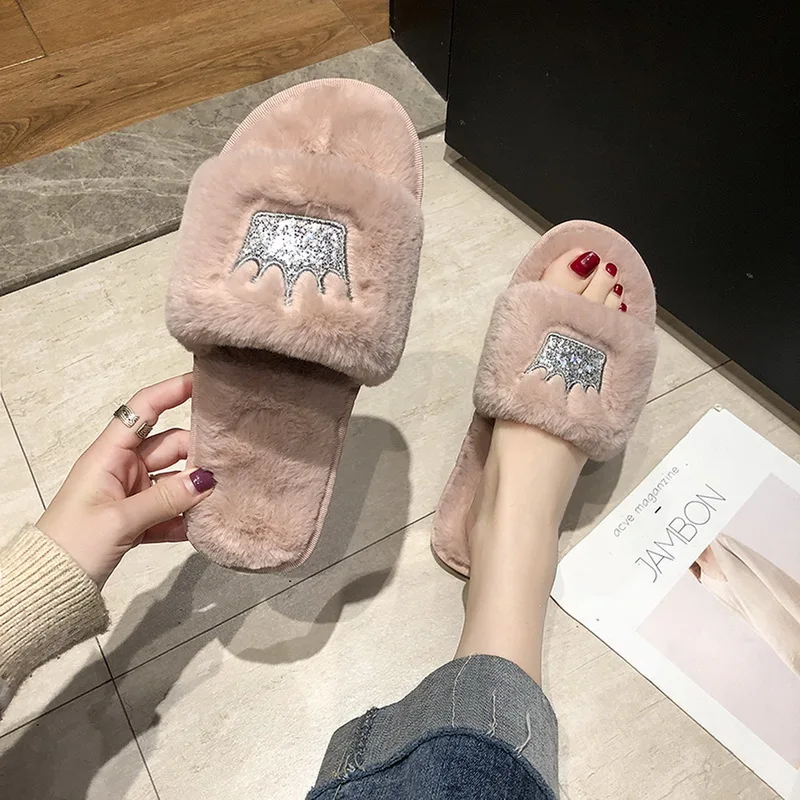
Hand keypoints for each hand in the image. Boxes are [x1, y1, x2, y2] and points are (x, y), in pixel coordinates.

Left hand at [37, 374, 215, 586]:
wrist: (48, 587)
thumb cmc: (75, 542)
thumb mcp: (121, 519)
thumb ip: (167, 498)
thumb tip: (208, 480)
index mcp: (109, 455)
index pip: (143, 409)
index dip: (172, 391)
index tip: (204, 383)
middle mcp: (122, 467)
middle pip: (169, 446)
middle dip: (198, 452)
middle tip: (230, 464)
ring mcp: (130, 494)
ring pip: (174, 480)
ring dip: (195, 490)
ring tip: (225, 496)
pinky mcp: (137, 520)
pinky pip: (169, 510)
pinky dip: (184, 517)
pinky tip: (204, 527)